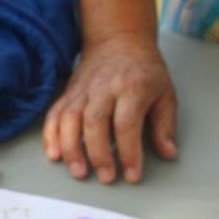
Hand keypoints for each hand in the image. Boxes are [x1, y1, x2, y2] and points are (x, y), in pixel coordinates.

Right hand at [43, 34, 177, 184]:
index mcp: (132, 87)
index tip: (132, 175)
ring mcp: (82, 90)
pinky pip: (54, 115)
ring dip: (71, 148)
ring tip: (79, 171)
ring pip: (70, 119)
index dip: (129, 151)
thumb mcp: (165, 94)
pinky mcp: (68, 94)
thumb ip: (165, 126)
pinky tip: (54, 155)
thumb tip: (168, 154)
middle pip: (95, 122)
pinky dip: (51, 136)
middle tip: (106, 177)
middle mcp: (104, 87)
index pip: (127, 123)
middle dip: (99, 153)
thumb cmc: (144, 72)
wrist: (118, 40)